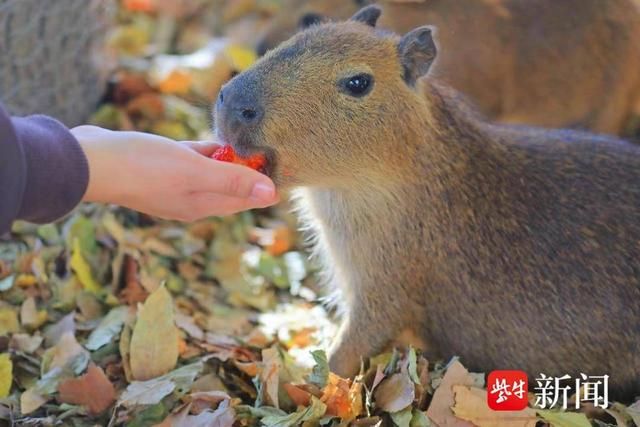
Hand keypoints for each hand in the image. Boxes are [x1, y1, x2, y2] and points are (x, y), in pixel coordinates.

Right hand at [71, 126, 277, 220]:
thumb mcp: (194, 172)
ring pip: (212, 175)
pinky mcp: (159, 169)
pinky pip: (192, 163)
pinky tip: (215, 142)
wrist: (89, 162)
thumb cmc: (143, 168)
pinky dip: (205, 154)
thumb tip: (272, 194)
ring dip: (229, 163)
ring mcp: (173, 185)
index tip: (284, 169)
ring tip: (250, 146)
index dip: (264, 186)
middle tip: (271, 153)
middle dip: (250, 174)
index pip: (244, 200)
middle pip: (230, 188)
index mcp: (202, 205)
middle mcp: (190, 200)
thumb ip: (232, 181)